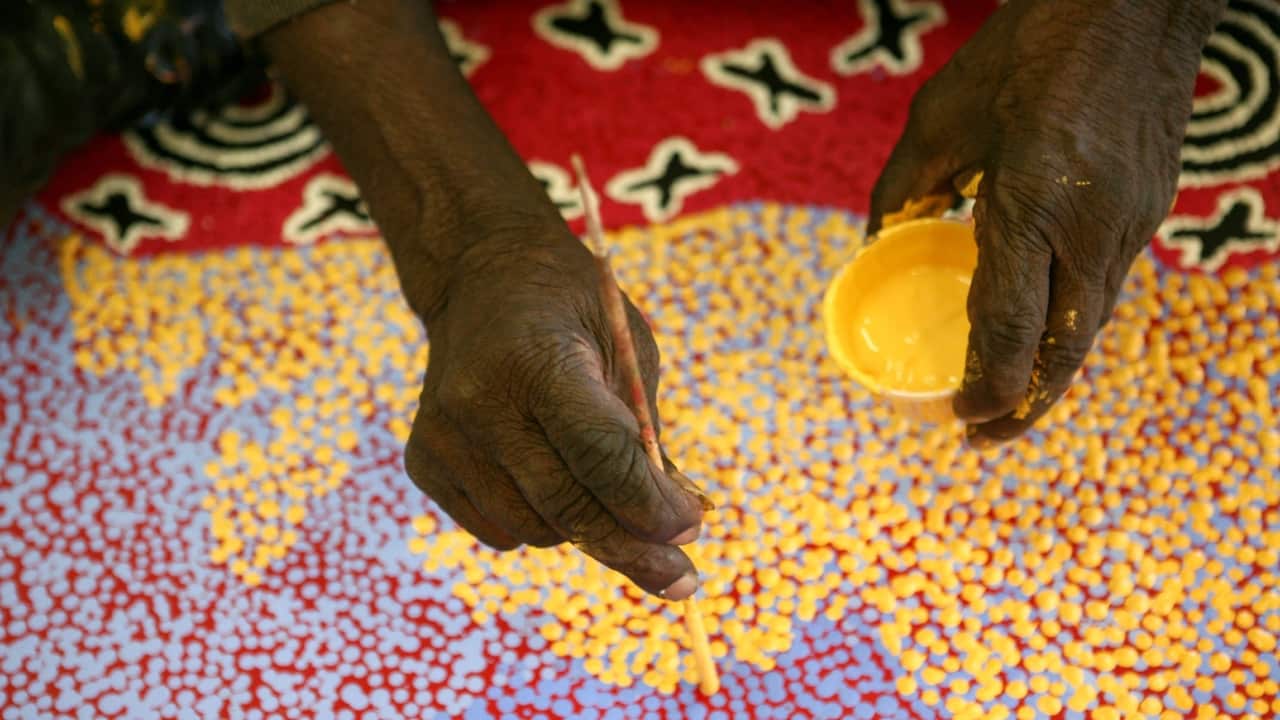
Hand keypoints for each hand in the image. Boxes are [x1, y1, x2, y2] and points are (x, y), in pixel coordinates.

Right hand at [403, 225, 704, 598]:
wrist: (483, 277)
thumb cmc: (575, 314)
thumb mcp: (628, 350)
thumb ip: (642, 436)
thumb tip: (670, 527)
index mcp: (537, 361)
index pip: (600, 455)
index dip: (650, 504)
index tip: (691, 529)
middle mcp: (479, 402)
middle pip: (567, 506)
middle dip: (632, 547)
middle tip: (680, 573)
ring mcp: (443, 436)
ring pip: (535, 530)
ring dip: (584, 527)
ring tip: (598, 485)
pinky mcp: (424, 462)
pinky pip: (498, 531)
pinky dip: (538, 522)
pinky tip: (544, 473)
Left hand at [867, 0, 1224, 443]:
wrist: (1134, 5)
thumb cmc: (1025, 49)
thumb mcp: (940, 114)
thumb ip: (903, 187)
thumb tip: (875, 239)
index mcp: (1030, 200)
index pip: (1009, 323)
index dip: (987, 384)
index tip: (960, 417)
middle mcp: (1090, 224)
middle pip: (1063, 348)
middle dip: (1025, 406)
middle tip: (984, 439)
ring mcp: (1130, 221)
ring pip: (1092, 326)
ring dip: (1053, 377)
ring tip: (1012, 407)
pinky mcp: (1149, 210)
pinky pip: (1108, 290)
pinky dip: (1074, 329)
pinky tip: (1047, 341)